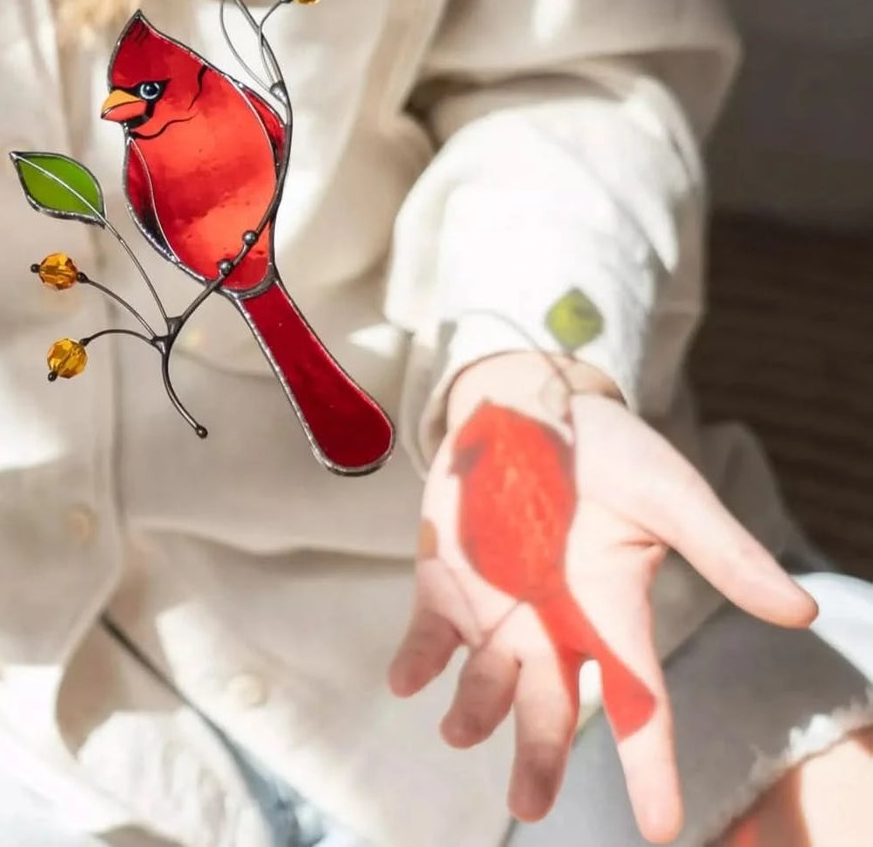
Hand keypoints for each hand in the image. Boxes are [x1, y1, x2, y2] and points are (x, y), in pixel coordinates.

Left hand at [389, 351, 817, 842]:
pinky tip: (406, 681)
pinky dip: (418, 659)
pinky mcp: (445, 578)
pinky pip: (430, 632)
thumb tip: (799, 610)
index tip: (662, 827)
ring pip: (486, 681)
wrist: (531, 403)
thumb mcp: (670, 495)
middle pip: (549, 710)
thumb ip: (722, 551)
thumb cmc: (611, 453)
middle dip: (538, 758)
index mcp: (612, 614)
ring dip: (474, 711)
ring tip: (460, 733)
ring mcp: (496, 607)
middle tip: (529, 805)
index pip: (637, 705)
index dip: (650, 767)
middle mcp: (553, 625)